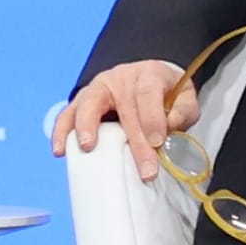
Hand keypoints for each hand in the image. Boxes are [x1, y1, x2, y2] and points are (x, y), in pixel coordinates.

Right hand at [48, 59, 202, 180]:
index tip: (158, 142)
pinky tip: (60, 150)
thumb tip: (169, 128)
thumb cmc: (165, 95)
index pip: (148, 93)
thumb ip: (182, 112)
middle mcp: (120, 77)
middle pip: (124, 107)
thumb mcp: (184, 99)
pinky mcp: (82, 102)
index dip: (153, 118)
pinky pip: (67, 114)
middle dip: (134, 141)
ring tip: (87, 147)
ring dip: (86, 126)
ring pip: (87, 103)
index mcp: (148, 73)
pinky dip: (61, 131)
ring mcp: (97, 88)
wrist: (146, 80)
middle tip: (145, 170)